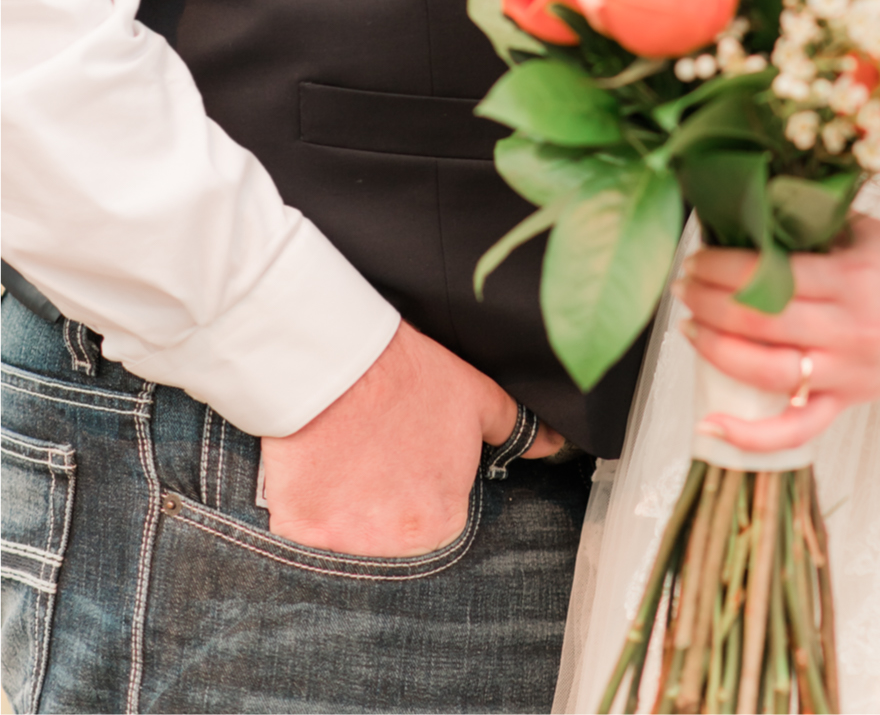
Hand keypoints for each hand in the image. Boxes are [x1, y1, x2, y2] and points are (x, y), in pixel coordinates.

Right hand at [259, 319, 564, 554]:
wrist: (337, 359)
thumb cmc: (407, 376)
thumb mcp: (474, 398)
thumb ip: (514, 430)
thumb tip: (553, 444)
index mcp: (442, 522)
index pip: (436, 523)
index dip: (419, 488)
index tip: (405, 460)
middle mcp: (397, 546)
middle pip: (391, 538)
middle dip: (383, 508)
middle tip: (373, 460)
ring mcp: (344, 545)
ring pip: (348, 543)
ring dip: (346, 512)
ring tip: (345, 460)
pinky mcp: (299, 534)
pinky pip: (304, 539)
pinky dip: (307, 512)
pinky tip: (314, 471)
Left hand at [678, 215, 879, 455]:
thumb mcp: (866, 229)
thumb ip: (811, 223)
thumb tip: (749, 210)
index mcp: (850, 277)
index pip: (768, 273)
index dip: (720, 266)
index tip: (696, 256)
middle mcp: (847, 328)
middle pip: (759, 319)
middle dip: (708, 301)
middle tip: (682, 285)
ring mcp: (849, 370)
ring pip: (766, 371)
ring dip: (716, 348)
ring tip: (690, 327)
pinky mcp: (851, 400)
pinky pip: (796, 427)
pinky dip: (751, 435)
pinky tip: (711, 425)